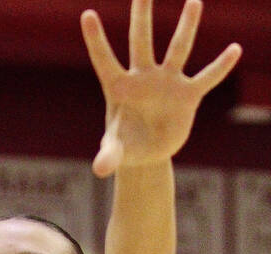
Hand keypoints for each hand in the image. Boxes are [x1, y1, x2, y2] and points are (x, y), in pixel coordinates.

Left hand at [82, 0, 240, 176]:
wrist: (146, 153)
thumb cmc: (124, 146)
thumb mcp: (116, 152)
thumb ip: (108, 157)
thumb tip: (100, 170)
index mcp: (119, 88)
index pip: (105, 60)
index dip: (96, 40)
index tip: (86, 15)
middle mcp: (143, 78)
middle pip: (141, 40)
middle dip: (142, 15)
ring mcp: (167, 83)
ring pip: (177, 49)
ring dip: (186, 27)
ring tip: (194, 2)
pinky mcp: (187, 95)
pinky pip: (206, 78)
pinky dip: (220, 66)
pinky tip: (234, 50)